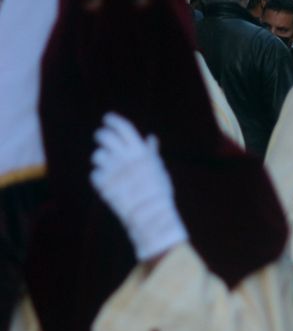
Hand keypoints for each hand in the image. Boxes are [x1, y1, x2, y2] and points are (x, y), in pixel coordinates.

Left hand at [89, 113, 187, 262]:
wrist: (149, 212)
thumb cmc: (158, 190)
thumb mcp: (157, 167)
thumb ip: (150, 152)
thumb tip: (150, 137)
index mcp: (140, 151)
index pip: (124, 128)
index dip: (114, 121)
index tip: (108, 118)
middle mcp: (124, 157)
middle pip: (105, 137)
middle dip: (102, 135)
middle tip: (102, 137)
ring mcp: (112, 170)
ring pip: (97, 155)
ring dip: (101, 158)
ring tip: (108, 164)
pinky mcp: (102, 183)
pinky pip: (95, 174)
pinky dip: (100, 176)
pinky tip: (108, 181)